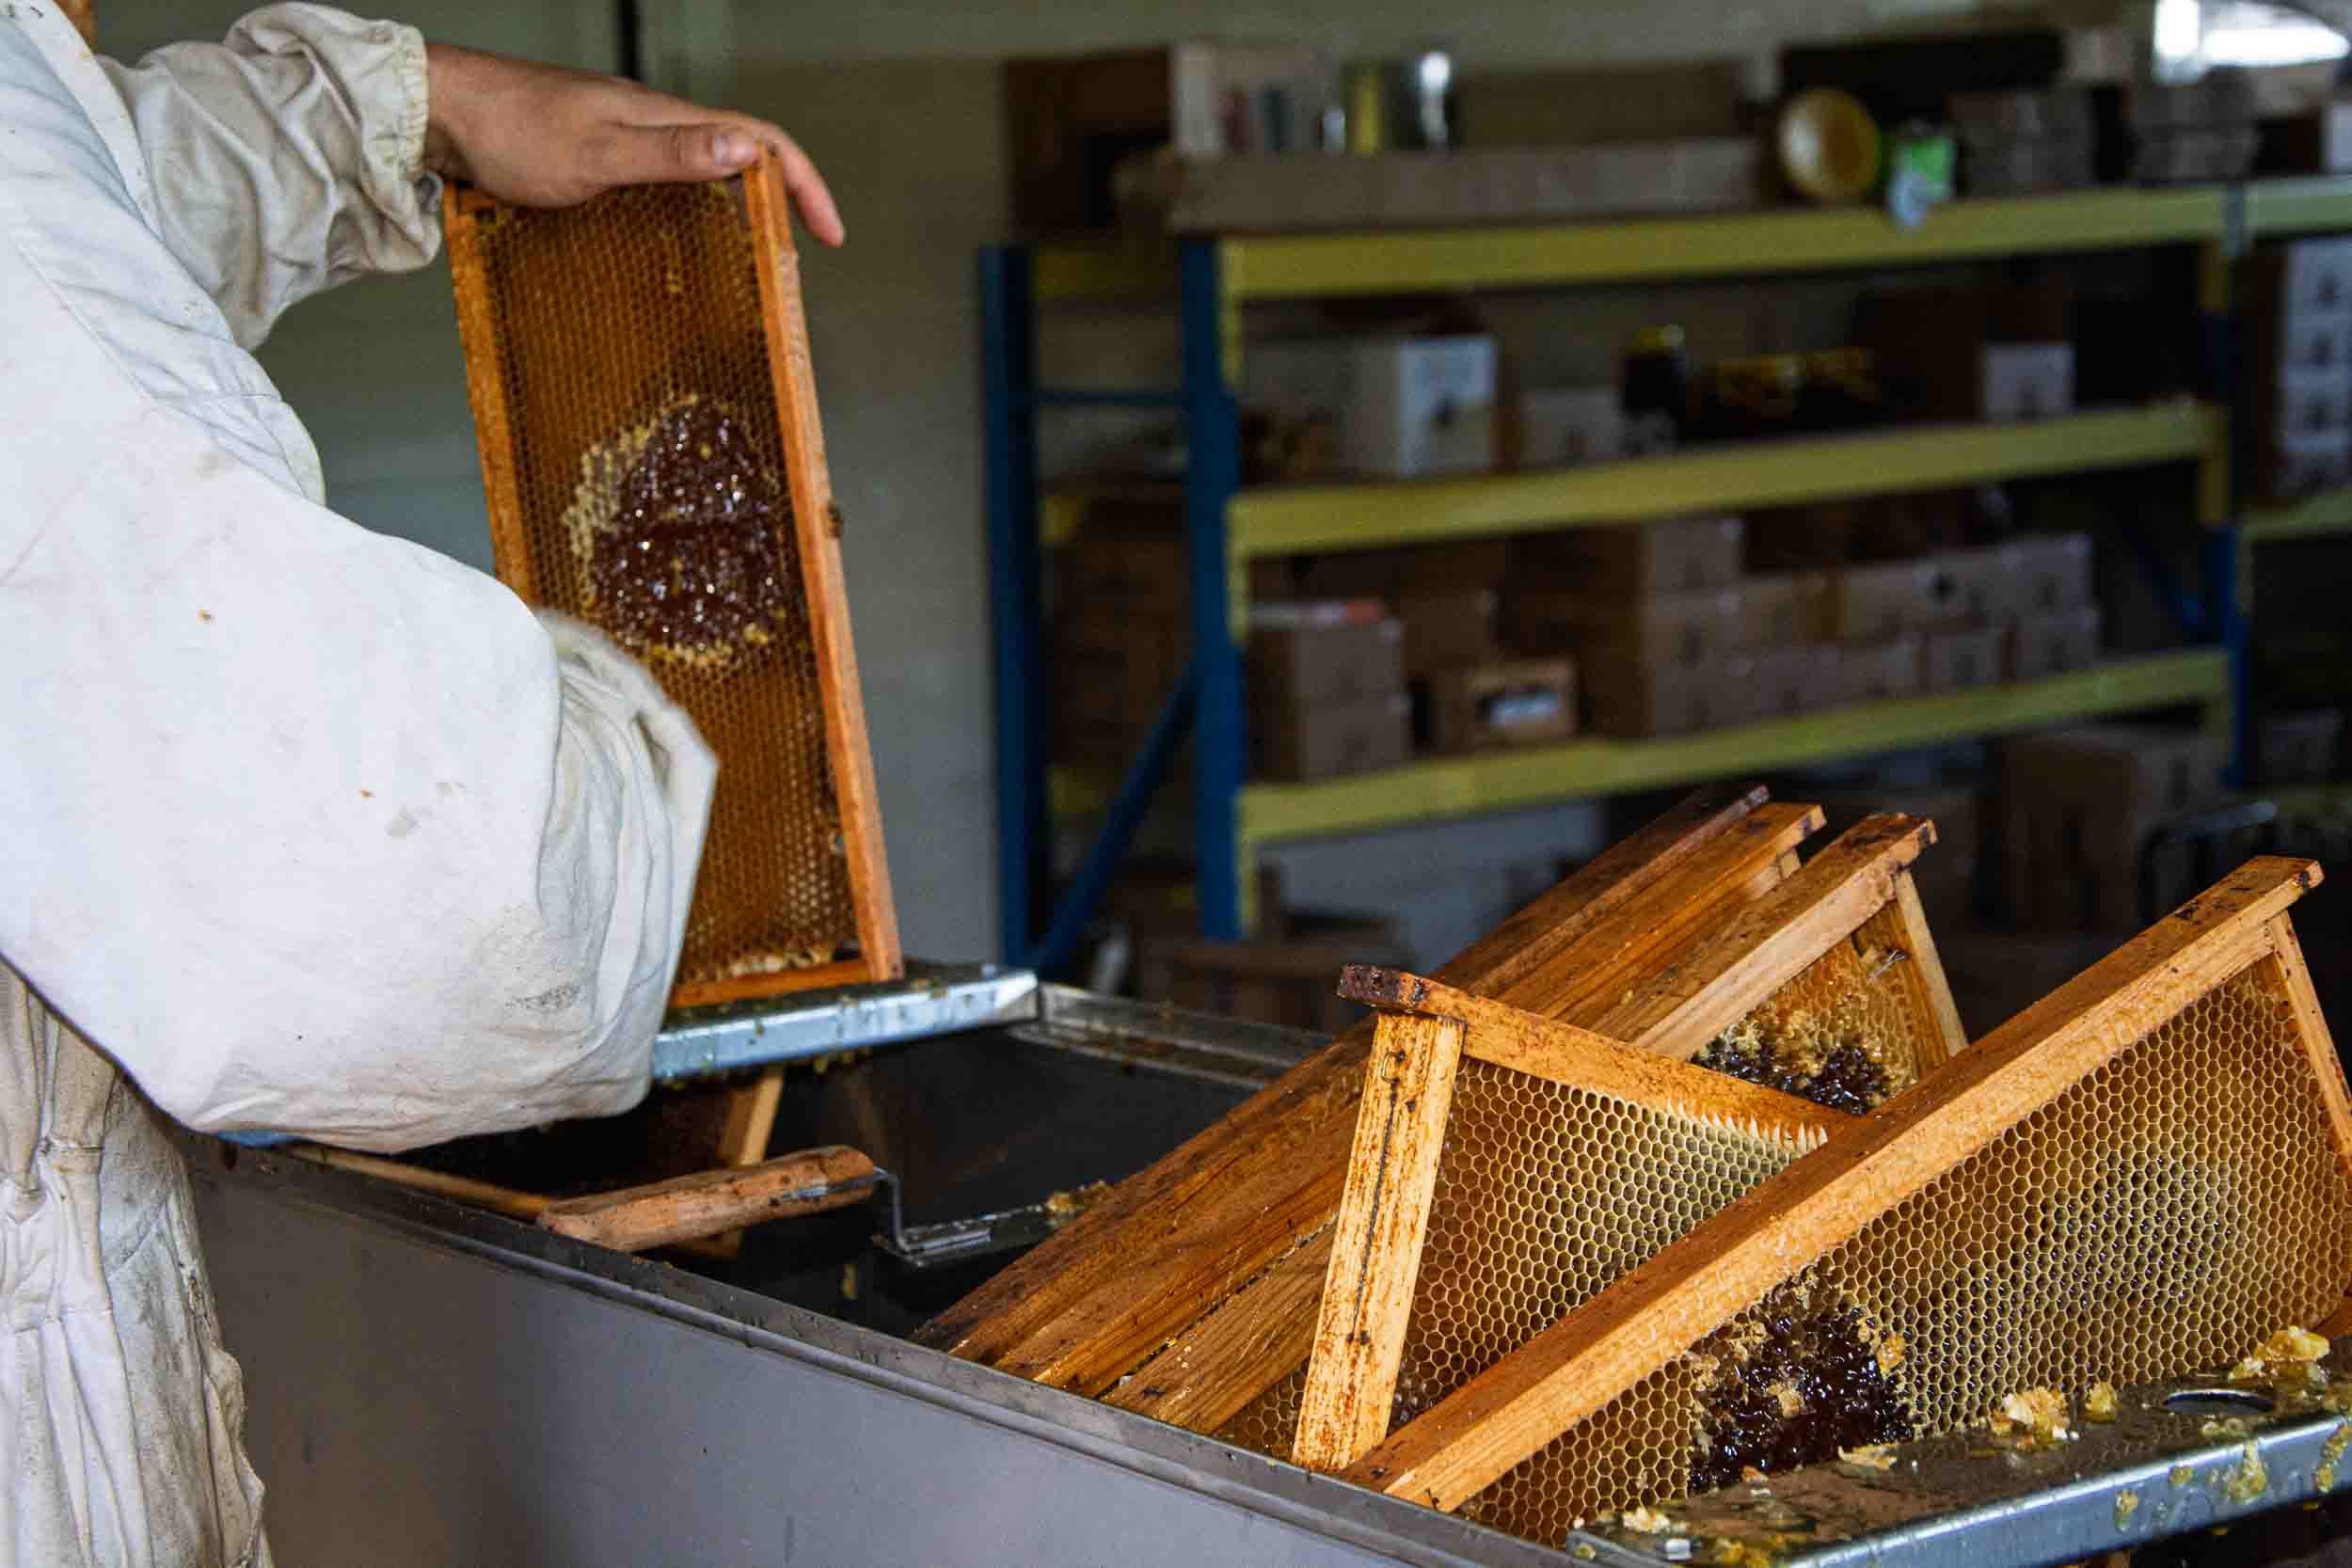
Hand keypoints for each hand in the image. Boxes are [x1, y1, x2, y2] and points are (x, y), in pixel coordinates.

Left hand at [421, 43, 843, 244]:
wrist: (442, 111)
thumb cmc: (513, 133)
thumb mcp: (600, 153)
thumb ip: (675, 155)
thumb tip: (749, 154)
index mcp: (666, 117)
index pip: (762, 142)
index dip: (804, 186)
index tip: (829, 236)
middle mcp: (653, 121)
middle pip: (741, 154)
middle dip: (782, 199)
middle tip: (798, 255)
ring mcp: (623, 135)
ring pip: (703, 168)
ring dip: (738, 206)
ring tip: (751, 256)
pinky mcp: (595, 153)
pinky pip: (663, 179)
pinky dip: (691, 209)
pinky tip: (676, 241)